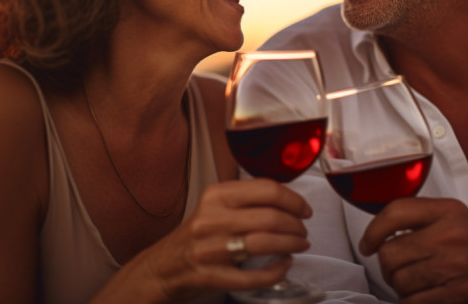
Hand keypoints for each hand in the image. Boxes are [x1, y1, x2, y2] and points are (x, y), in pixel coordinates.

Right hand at [138, 179, 312, 302]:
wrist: (163, 267)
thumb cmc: (197, 235)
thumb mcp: (214, 206)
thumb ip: (245, 198)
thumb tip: (288, 198)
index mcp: (216, 195)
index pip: (267, 190)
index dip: (294, 200)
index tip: (304, 209)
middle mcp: (211, 219)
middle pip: (270, 218)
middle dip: (296, 226)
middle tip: (303, 231)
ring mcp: (209, 248)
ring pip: (265, 244)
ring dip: (292, 245)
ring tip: (299, 245)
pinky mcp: (210, 275)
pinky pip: (254, 276)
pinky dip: (277, 271)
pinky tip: (284, 265)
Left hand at [359, 197, 467, 302]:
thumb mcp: (459, 222)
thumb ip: (424, 219)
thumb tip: (381, 229)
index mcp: (449, 211)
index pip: (395, 211)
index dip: (373, 230)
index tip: (368, 244)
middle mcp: (452, 233)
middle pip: (391, 252)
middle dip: (388, 269)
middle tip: (399, 272)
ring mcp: (456, 263)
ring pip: (399, 280)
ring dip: (401, 289)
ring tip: (417, 286)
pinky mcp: (459, 291)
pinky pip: (414, 301)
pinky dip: (413, 303)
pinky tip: (424, 298)